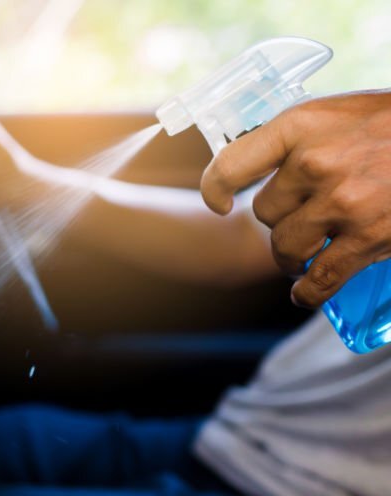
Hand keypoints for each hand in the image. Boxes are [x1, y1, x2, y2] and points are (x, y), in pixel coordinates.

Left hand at [200, 90, 390, 306]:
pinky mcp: (367, 237)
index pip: (232, 164)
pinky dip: (308, 292)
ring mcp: (341, 202)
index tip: (219, 202)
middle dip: (280, 219)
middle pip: (264, 211)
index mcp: (302, 125)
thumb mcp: (340, 113)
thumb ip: (299, 139)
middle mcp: (315, 162)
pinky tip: (304, 293)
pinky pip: (319, 278)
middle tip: (303, 218)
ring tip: (303, 254)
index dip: (216, 188)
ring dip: (291, 256)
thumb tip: (259, 169)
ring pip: (285, 246)